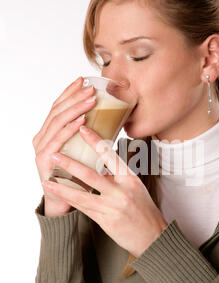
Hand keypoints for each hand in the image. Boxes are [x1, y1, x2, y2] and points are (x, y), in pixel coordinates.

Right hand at [32, 77, 96, 215]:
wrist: (66, 203)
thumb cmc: (77, 175)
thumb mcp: (83, 151)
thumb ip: (90, 137)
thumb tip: (113, 120)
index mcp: (49, 133)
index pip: (58, 107)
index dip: (70, 92)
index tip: (83, 80)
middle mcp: (41, 138)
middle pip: (57, 110)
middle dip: (74, 96)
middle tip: (90, 86)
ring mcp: (41, 149)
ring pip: (57, 122)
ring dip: (75, 108)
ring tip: (90, 99)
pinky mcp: (44, 160)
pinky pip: (57, 140)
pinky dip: (70, 128)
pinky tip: (82, 120)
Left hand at [42, 126, 167, 256]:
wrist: (154, 236)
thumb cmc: (145, 210)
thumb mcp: (136, 188)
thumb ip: (118, 177)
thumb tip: (100, 165)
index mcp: (130, 179)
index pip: (111, 156)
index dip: (95, 142)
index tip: (82, 129)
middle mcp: (122, 191)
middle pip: (92, 175)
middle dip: (70, 164)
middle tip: (54, 154)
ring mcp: (113, 207)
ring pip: (82, 194)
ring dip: (62, 186)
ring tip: (47, 178)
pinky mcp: (106, 221)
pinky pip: (83, 208)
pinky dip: (69, 200)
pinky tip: (59, 195)